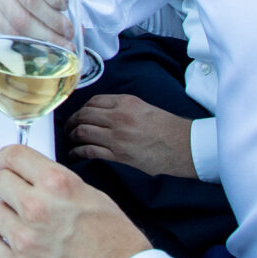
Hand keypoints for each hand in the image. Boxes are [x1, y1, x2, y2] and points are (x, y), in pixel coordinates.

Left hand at [0, 143, 149, 257]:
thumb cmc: (118, 247)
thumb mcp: (95, 198)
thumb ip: (59, 186)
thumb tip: (35, 179)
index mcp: (58, 185)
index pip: (14, 156)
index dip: (10, 159)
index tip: (10, 164)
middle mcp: (37, 208)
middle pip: (0, 182)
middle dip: (10, 187)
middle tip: (19, 197)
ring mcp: (24, 239)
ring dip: (7, 216)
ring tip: (26, 226)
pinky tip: (9, 239)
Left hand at [64, 94, 192, 177]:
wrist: (187, 148)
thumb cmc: (170, 129)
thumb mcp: (146, 108)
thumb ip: (123, 107)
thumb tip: (101, 113)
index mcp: (127, 102)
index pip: (94, 101)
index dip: (82, 109)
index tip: (78, 115)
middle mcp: (119, 117)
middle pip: (84, 116)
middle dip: (72, 122)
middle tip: (68, 128)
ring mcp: (118, 138)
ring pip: (82, 133)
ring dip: (72, 137)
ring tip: (71, 140)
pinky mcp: (119, 156)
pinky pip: (89, 151)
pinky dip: (78, 152)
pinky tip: (76, 154)